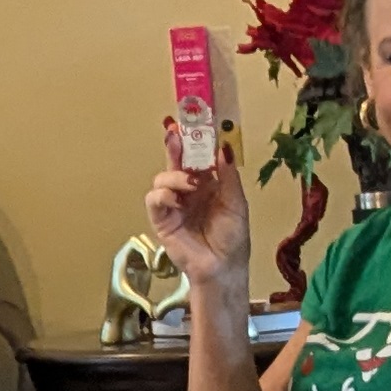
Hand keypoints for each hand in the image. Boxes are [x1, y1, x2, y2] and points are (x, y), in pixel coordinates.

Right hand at [144, 121, 252, 299]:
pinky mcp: (162, 219)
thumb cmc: (232, 237)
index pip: (196, 157)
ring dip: (174, 175)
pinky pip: (154, 199)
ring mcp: (173, 204)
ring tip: (191, 183)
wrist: (223, 267)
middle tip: (174, 133)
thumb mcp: (236, 202)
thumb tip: (223, 147)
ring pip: (162, 178)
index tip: (191, 123)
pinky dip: (163, 195)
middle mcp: (188, 190)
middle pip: (175, 162)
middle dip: (174, 146)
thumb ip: (228, 176)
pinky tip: (176, 199)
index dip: (193, 141)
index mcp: (207, 184)